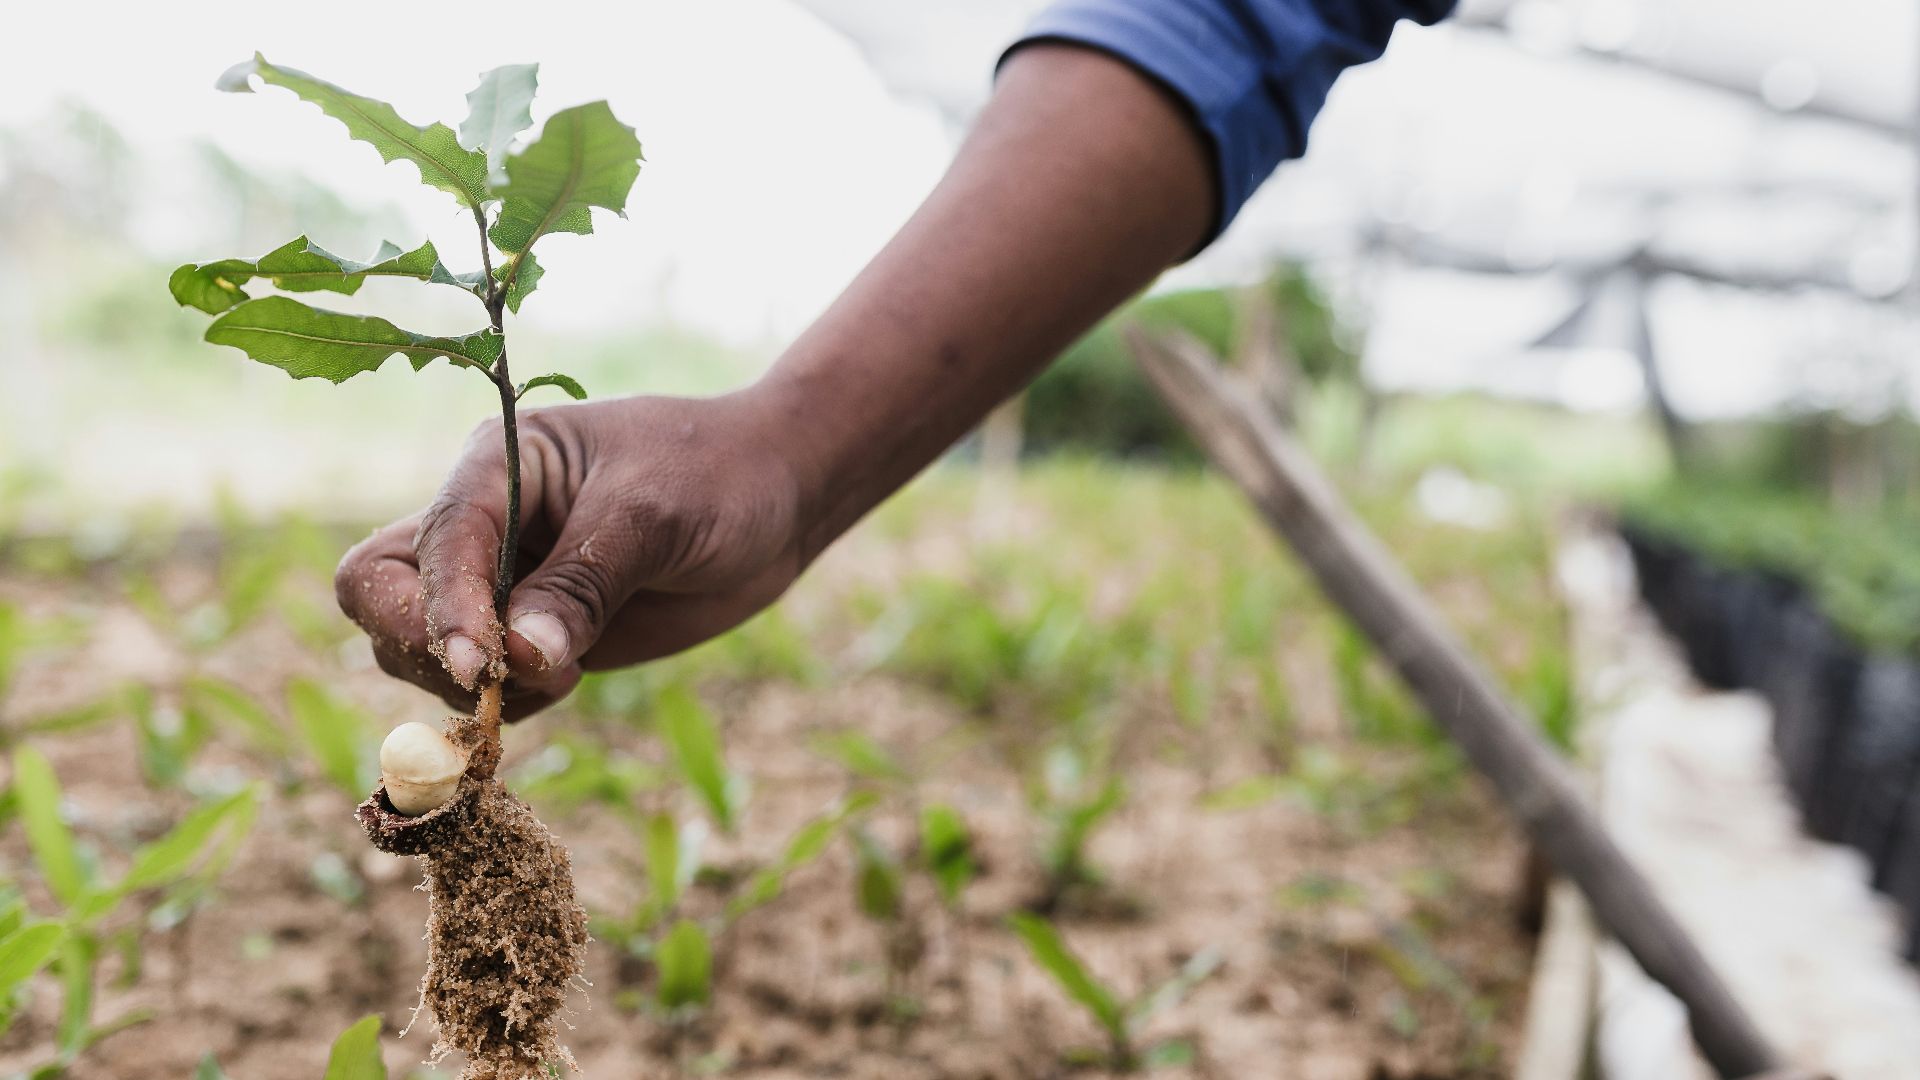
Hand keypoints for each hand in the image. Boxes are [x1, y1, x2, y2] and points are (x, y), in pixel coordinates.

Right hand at [335, 390, 805, 718]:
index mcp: (494, 466)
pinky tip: (572, 681)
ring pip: (417, 649)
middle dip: (422, 646)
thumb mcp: (653, 517)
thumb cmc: (716, 476)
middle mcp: (481, 523)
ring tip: (568, 673)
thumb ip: (583, 584)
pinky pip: (481, 685)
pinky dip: (508, 703)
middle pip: (381, 594)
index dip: (443, 610)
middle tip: (502, 680)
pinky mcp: (531, 632)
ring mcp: (501, 582)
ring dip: (472, 686)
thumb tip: (518, 659)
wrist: (777, 495)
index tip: (483, 667)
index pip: (430, 544)